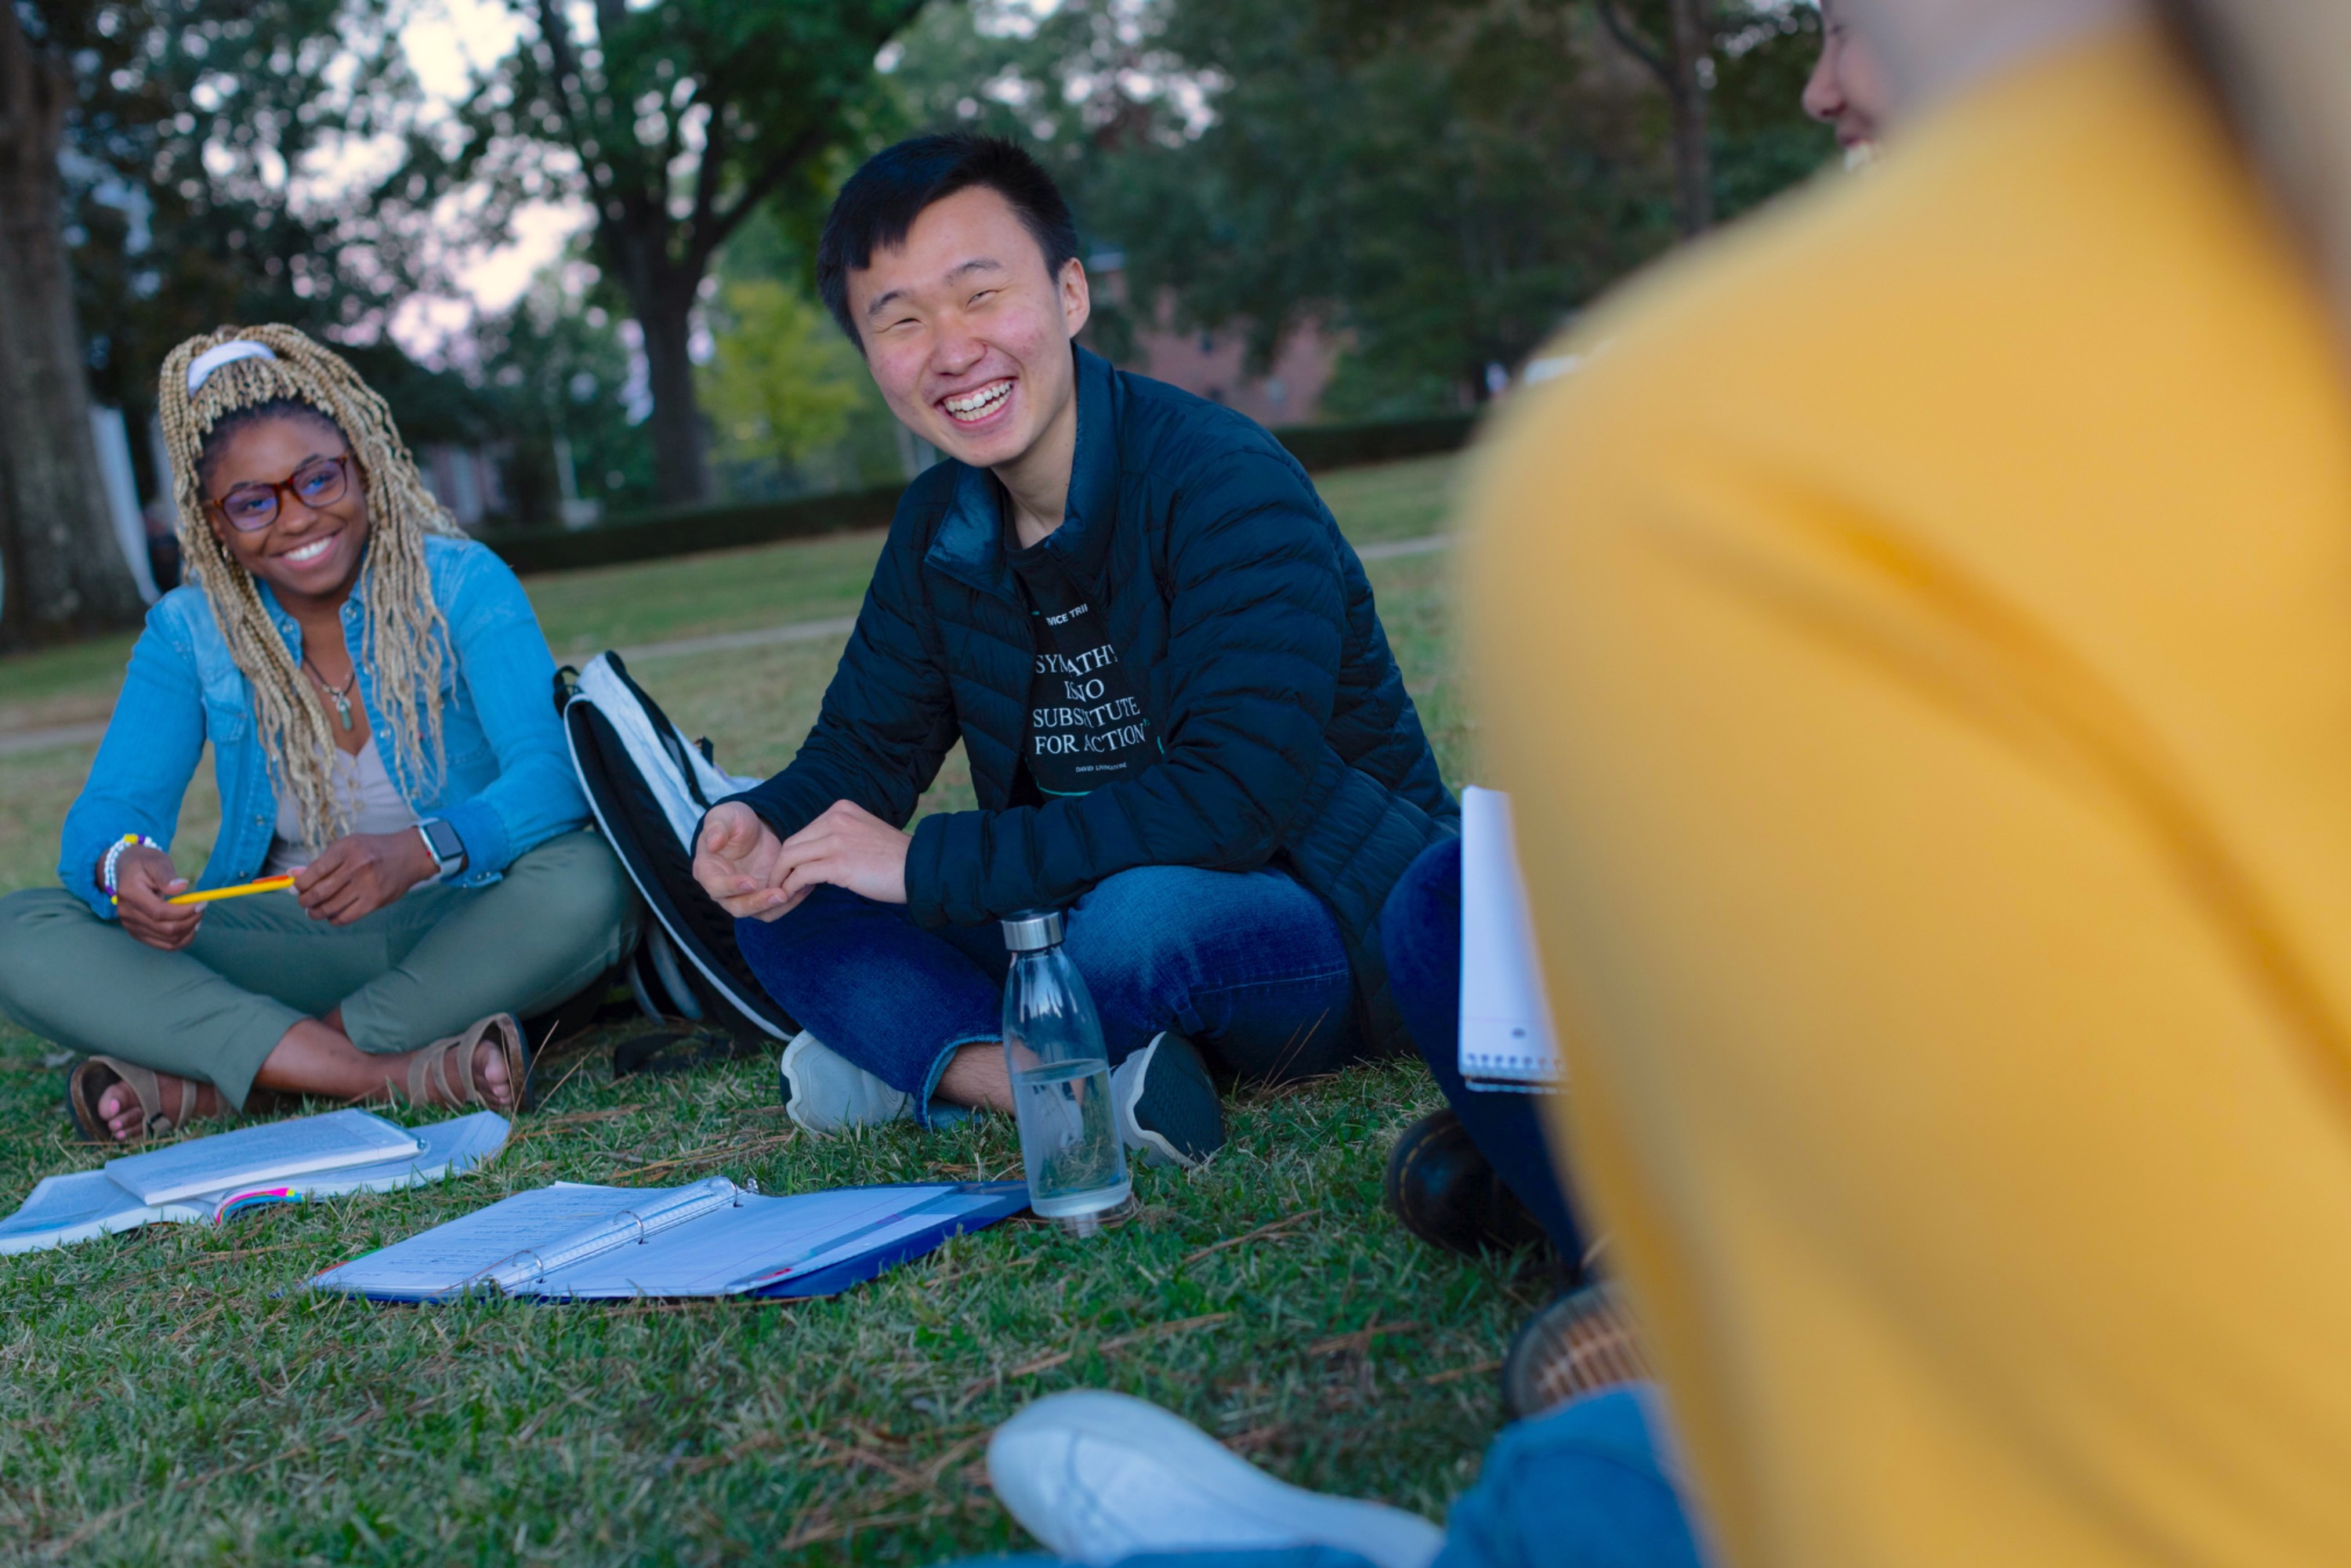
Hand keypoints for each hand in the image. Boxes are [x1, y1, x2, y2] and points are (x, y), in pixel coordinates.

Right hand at [113, 846, 202, 950]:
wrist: (127, 870)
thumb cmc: (144, 864)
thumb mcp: (156, 862)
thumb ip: (166, 875)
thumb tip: (181, 887)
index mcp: (129, 894)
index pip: (159, 912)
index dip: (184, 912)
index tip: (201, 903)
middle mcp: (127, 914)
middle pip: (164, 929)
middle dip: (190, 921)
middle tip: (202, 908)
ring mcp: (130, 926)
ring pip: (166, 941)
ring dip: (188, 932)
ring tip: (198, 918)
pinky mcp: (137, 933)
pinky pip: (163, 945)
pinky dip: (181, 940)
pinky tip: (191, 928)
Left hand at [295, 830, 435, 924]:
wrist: (409, 855)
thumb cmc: (373, 850)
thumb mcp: (347, 847)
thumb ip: (321, 862)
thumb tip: (292, 876)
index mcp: (346, 849)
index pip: (313, 872)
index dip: (300, 885)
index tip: (298, 888)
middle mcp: (356, 866)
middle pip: (319, 892)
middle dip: (304, 901)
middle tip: (304, 902)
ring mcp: (366, 885)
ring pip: (330, 907)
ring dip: (316, 913)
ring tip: (314, 911)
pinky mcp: (375, 901)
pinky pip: (346, 917)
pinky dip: (333, 919)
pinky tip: (332, 915)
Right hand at [693, 801, 792, 920]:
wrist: (754, 830)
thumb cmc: (733, 822)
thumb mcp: (725, 816)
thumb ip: (717, 827)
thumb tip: (712, 843)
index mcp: (707, 871)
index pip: (716, 887)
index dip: (731, 887)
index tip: (750, 882)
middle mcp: (723, 890)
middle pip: (738, 907)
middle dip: (758, 903)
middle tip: (780, 894)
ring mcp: (744, 896)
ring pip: (759, 913)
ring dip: (778, 906)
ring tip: (798, 889)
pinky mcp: (763, 897)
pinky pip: (776, 908)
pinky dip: (791, 901)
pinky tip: (805, 886)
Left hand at [772, 799, 910, 908]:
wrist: (920, 869)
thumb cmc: (895, 860)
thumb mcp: (864, 834)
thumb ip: (840, 837)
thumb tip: (816, 857)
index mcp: (841, 810)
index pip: (804, 833)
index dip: (794, 857)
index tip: (793, 875)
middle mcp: (836, 819)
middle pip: (792, 844)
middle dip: (781, 868)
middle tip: (780, 887)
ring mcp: (836, 840)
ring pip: (790, 858)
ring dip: (781, 879)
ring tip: (782, 895)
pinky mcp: (838, 863)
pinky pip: (801, 875)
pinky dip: (791, 888)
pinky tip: (792, 898)